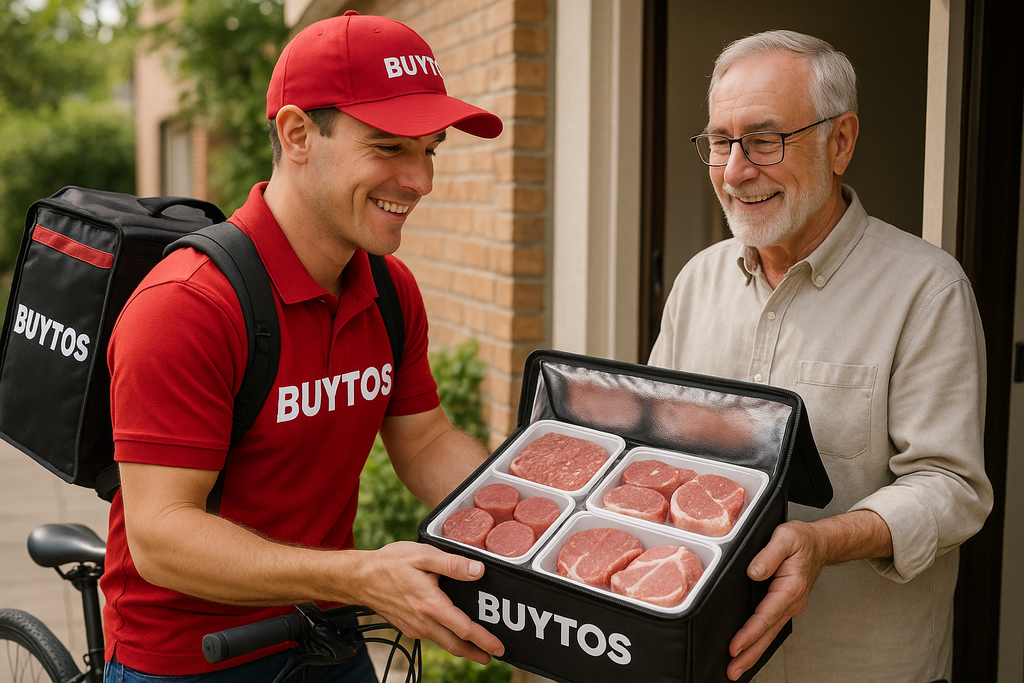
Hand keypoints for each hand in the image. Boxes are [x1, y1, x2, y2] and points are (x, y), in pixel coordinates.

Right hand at [351, 541, 503, 664]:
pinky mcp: (407, 627)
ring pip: (443, 642)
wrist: (359, 578)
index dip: (484, 640)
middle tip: (493, 655)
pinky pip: (431, 636)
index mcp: (431, 605)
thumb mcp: (423, 556)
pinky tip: (451, 631)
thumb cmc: (389, 564)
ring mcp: (414, 627)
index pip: (464, 629)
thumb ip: (452, 564)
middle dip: (476, 652)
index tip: (498, 647)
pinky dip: (446, 638)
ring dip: (462, 647)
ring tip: (477, 648)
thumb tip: (478, 571)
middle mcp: (423, 622)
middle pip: (455, 645)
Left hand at [726, 520, 823, 680]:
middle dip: (749, 655)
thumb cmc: (802, 540)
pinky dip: (759, 642)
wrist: (820, 544)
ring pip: (769, 635)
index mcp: (790, 588)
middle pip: (767, 634)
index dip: (749, 634)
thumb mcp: (784, 538)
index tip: (735, 647)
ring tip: (737, 669)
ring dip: (753, 653)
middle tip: (732, 672)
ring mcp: (789, 606)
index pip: (766, 616)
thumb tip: (753, 572)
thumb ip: (768, 555)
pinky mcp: (785, 606)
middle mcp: (791, 602)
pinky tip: (749, 650)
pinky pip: (771, 627)